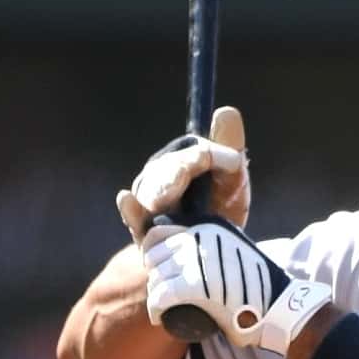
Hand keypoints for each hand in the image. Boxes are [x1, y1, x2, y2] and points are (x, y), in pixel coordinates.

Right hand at [117, 106, 250, 245]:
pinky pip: (135, 219)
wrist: (215, 248)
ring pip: (148, 192)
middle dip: (174, 174)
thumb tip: (227, 111)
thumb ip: (229, 147)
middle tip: (183, 177)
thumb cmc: (223, 204)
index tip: (225, 161)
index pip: (189, 155)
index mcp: (182, 161)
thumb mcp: (232, 177)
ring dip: (157, 193)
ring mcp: (149, 203)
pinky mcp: (145, 231)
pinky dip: (130, 210)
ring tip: (162, 199)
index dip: (203, 156)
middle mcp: (160, 177)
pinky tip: (126, 200)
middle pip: (163, 172)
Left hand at [143, 217, 330, 354]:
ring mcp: (199, 260)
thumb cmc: (256, 286)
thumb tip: (186, 239)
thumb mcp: (235, 249)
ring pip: (156, 277)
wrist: (277, 308)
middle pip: (154, 257)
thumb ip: (216, 241)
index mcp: (208, 226)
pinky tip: (158, 317)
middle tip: (167, 294)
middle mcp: (201, 237)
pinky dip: (155, 309)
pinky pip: (161, 296)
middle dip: (156, 277)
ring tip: (166, 308)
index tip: (161, 272)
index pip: (159, 233)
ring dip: (156, 295)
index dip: (153, 254)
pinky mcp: (196, 286)